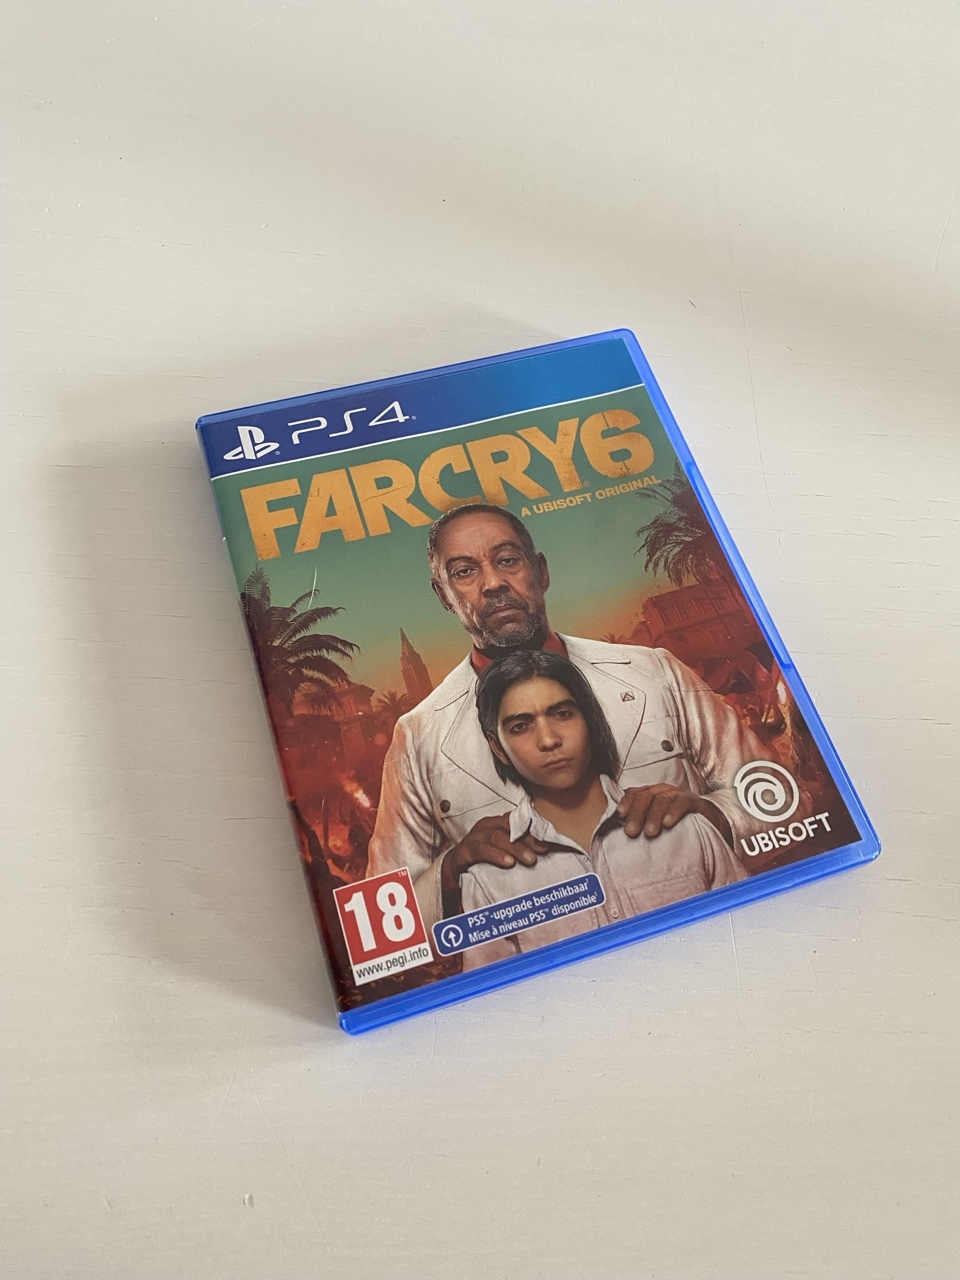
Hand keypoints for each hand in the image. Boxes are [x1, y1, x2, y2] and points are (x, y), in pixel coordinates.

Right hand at [441, 814, 547, 898]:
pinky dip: (496, 855)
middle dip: (528, 839)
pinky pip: (482, 851)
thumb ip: (518, 845)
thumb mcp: (502, 848)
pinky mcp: (466, 850)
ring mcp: (476, 837)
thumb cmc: (483, 856)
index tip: (548, 843)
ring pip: (498, 837)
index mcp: (498, 823)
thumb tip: (545, 850)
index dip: (534, 831)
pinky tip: (508, 862)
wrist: (455, 865)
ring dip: (516, 848)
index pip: (518, 822)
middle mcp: (487, 826)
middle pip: (510, 828)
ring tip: (530, 860)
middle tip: (542, 851)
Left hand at [616, 785, 731, 844]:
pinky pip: (681, 803)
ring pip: (661, 800)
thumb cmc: (674, 823)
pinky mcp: (692, 801)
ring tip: (649, 833)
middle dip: (636, 814)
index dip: (625, 804)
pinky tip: (668, 824)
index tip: (619, 817)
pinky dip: (673, 812)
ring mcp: (676, 794)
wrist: (705, 821)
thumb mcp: (654, 821)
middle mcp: (661, 791)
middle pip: (645, 797)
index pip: (633, 794)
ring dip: (653, 816)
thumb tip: (618, 832)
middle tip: (630, 832)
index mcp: (649, 794)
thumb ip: (638, 822)